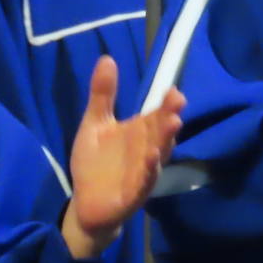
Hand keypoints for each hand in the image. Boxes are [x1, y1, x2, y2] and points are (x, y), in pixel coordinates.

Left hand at [61, 56, 184, 259]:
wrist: (85, 204)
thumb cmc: (94, 163)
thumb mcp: (95, 124)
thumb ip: (102, 95)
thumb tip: (107, 58)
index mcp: (140, 133)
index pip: (157, 114)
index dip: (167, 103)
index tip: (173, 90)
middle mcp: (147, 150)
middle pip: (161, 131)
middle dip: (170, 117)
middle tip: (178, 101)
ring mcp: (143, 172)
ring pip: (158, 154)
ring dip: (165, 140)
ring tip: (173, 124)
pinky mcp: (134, 193)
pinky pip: (145, 181)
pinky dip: (149, 170)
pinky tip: (152, 158)